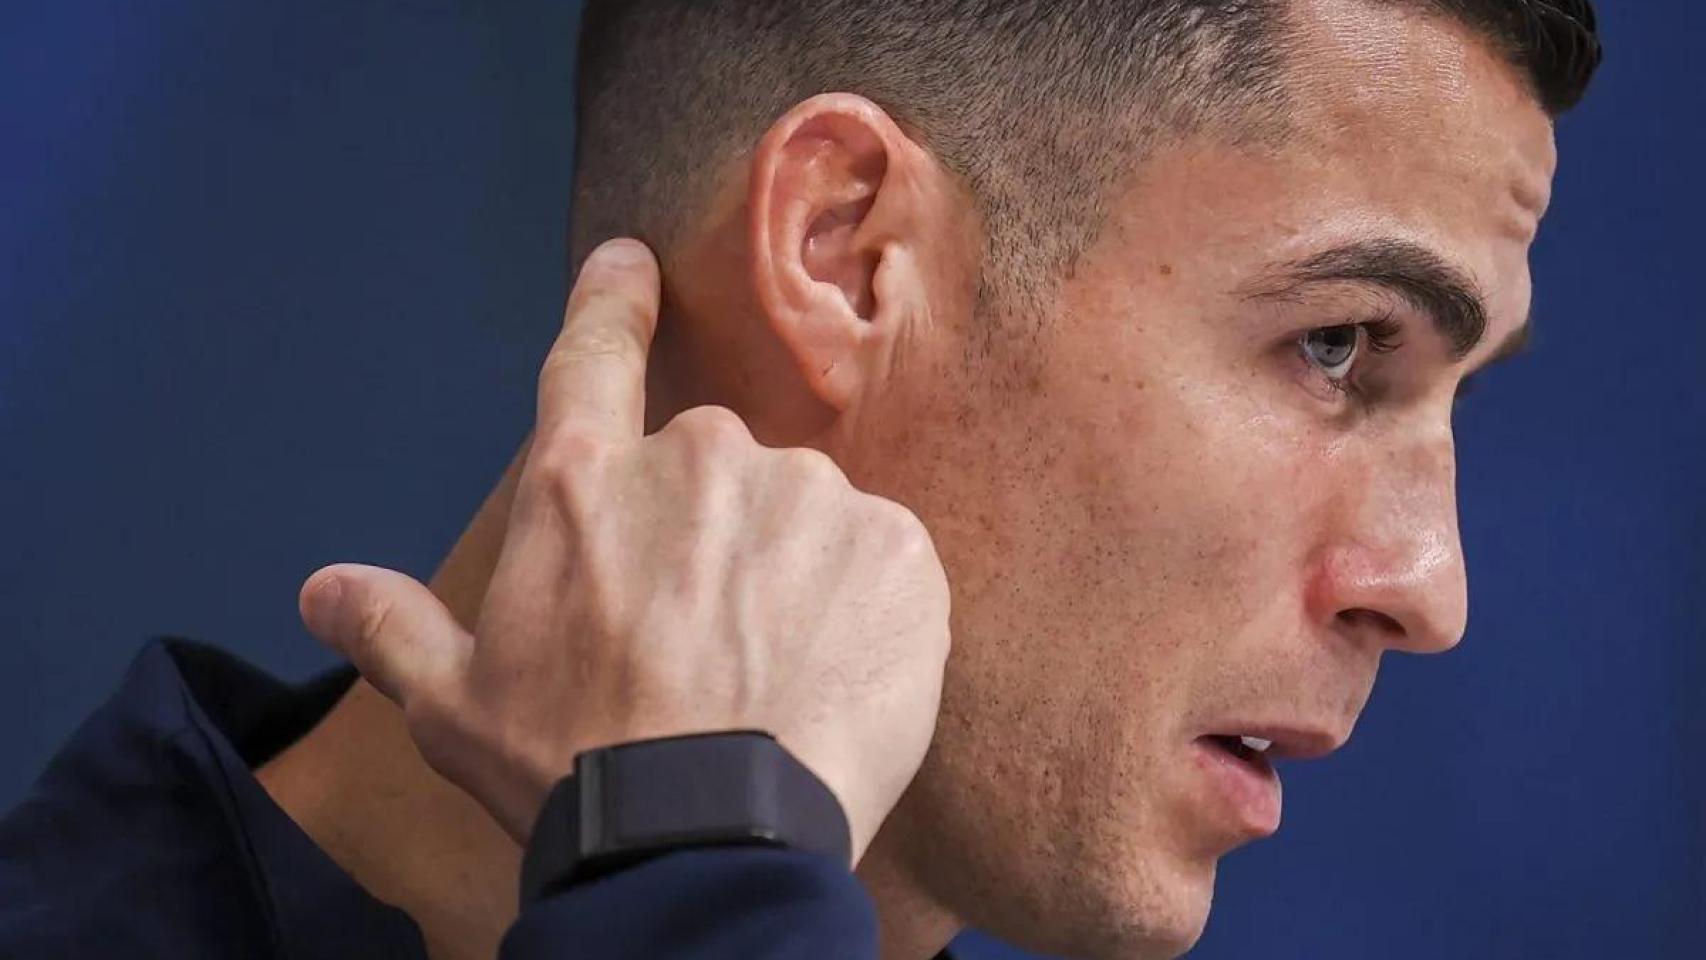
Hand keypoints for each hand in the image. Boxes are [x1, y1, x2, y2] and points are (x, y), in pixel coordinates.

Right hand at [297, 238, 951, 862]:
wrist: (706, 842)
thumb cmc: (574, 770)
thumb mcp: (457, 705)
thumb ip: (396, 629)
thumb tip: (322, 590)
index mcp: (586, 483)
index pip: (593, 355)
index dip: (611, 300)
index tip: (630, 262)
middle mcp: (697, 459)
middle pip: (710, 466)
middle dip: (707, 536)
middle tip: (700, 640)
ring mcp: (805, 495)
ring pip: (800, 513)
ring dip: (788, 572)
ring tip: (768, 673)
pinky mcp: (896, 544)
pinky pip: (881, 557)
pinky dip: (863, 604)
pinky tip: (831, 672)